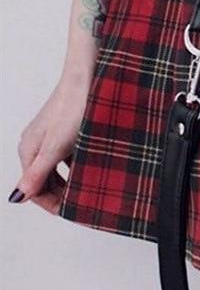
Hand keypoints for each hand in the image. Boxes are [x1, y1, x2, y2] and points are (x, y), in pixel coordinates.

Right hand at [9, 74, 90, 213]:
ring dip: (71, 180)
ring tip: (89, 189)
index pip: (33, 189)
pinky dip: (78, 164)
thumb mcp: (56, 147)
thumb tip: (17, 197)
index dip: (52, 204)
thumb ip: (38, 174)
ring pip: (57, 168)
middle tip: (84, 205)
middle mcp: (35, 144)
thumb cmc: (73, 108)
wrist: (88, 77)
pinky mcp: (64, 127)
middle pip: (45, 180)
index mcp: (28, 150)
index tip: (73, 213)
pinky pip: (67, 154)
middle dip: (62, 194)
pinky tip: (92, 167)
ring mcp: (49, 135)